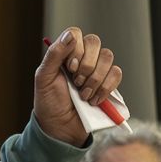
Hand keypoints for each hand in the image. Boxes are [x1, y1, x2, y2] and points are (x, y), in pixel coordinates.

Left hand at [32, 27, 122, 146]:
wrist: (60, 128)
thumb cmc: (49, 102)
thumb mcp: (44, 78)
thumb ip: (54, 54)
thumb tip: (70, 35)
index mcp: (65, 52)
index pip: (76, 33)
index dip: (76, 49)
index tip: (70, 68)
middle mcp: (83, 57)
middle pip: (95, 42)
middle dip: (86, 66)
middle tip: (76, 83)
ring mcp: (97, 69)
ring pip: (108, 57)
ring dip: (95, 79)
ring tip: (84, 95)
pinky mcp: (109, 83)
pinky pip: (116, 74)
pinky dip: (106, 88)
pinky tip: (94, 100)